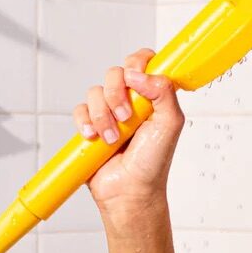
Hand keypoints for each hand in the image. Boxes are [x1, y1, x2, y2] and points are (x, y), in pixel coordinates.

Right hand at [72, 48, 184, 208]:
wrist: (130, 191)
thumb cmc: (153, 163)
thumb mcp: (171, 124)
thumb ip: (164, 92)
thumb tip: (139, 75)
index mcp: (152, 95)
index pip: (144, 61)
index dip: (137, 63)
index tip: (135, 79)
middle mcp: (131, 100)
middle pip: (115, 72)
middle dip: (116, 94)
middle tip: (125, 117)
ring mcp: (109, 111)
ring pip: (95, 91)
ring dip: (102, 115)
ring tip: (112, 138)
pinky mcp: (90, 124)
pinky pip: (80, 109)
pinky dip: (85, 122)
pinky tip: (93, 137)